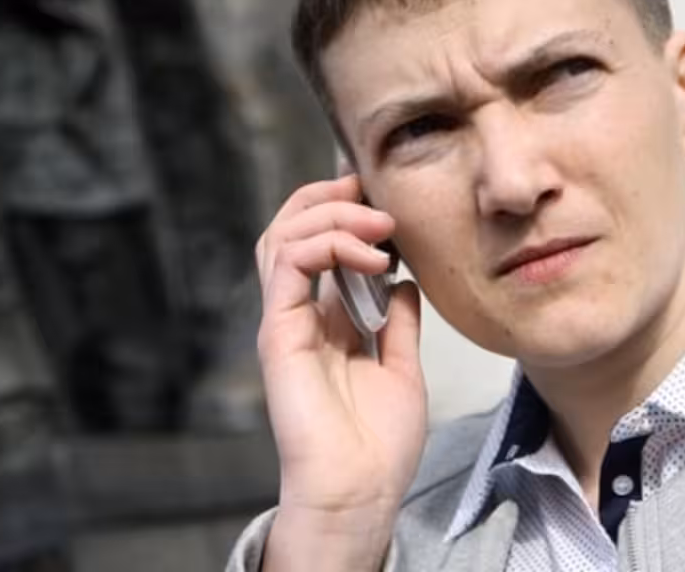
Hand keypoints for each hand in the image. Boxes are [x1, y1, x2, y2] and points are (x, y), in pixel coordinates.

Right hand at [254, 175, 426, 570]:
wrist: (360, 490)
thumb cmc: (378, 444)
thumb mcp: (402, 368)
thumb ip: (400, 324)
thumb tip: (405, 283)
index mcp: (325, 318)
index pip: (316, 242)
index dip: (341, 209)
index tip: (383, 199)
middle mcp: (300, 312)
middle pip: (291, 227)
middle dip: (330, 197)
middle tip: (374, 195)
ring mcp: (285, 319)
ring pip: (283, 235)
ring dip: (332, 213)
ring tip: (379, 224)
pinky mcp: (279, 331)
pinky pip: (288, 264)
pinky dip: (328, 243)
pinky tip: (371, 256)